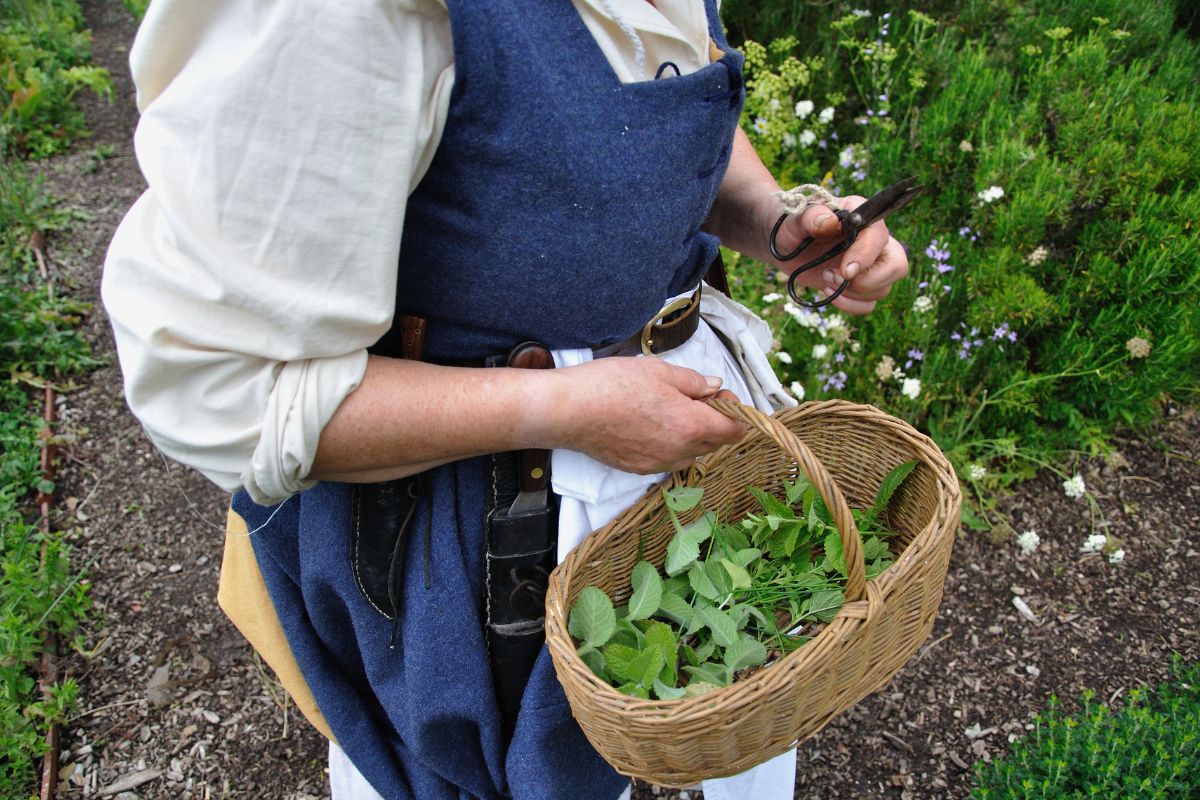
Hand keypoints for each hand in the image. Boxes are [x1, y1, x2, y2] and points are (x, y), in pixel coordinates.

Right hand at [544, 358, 747, 473]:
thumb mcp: (659, 371)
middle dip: (715, 421)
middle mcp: (679, 451)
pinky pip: (668, 459)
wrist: (570, 411)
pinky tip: (651, 424)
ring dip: (693, 435)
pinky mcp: (639, 468)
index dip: (736, 412)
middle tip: (697, 397)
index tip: (721, 396)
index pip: (734, 430)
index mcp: (690, 425)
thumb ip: (693, 382)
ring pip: (691, 453)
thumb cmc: (612, 385)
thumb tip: (715, 387)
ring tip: (671, 411)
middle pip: (715, 443)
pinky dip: (670, 445)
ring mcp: (658, 463)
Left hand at [765, 194, 908, 315]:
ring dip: (851, 293)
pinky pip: (868, 305)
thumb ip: (811, 217)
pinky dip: (849, 306)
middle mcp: (874, 242)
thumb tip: (829, 222)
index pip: (879, 237)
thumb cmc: (793, 225)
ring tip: (825, 278)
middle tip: (834, 277)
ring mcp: (871, 266)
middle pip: (897, 267)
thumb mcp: (796, 218)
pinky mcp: (860, 286)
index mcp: (863, 216)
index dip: (865, 256)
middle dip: (866, 281)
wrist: (785, 243)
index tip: (845, 271)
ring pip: (882, 290)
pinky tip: (828, 293)